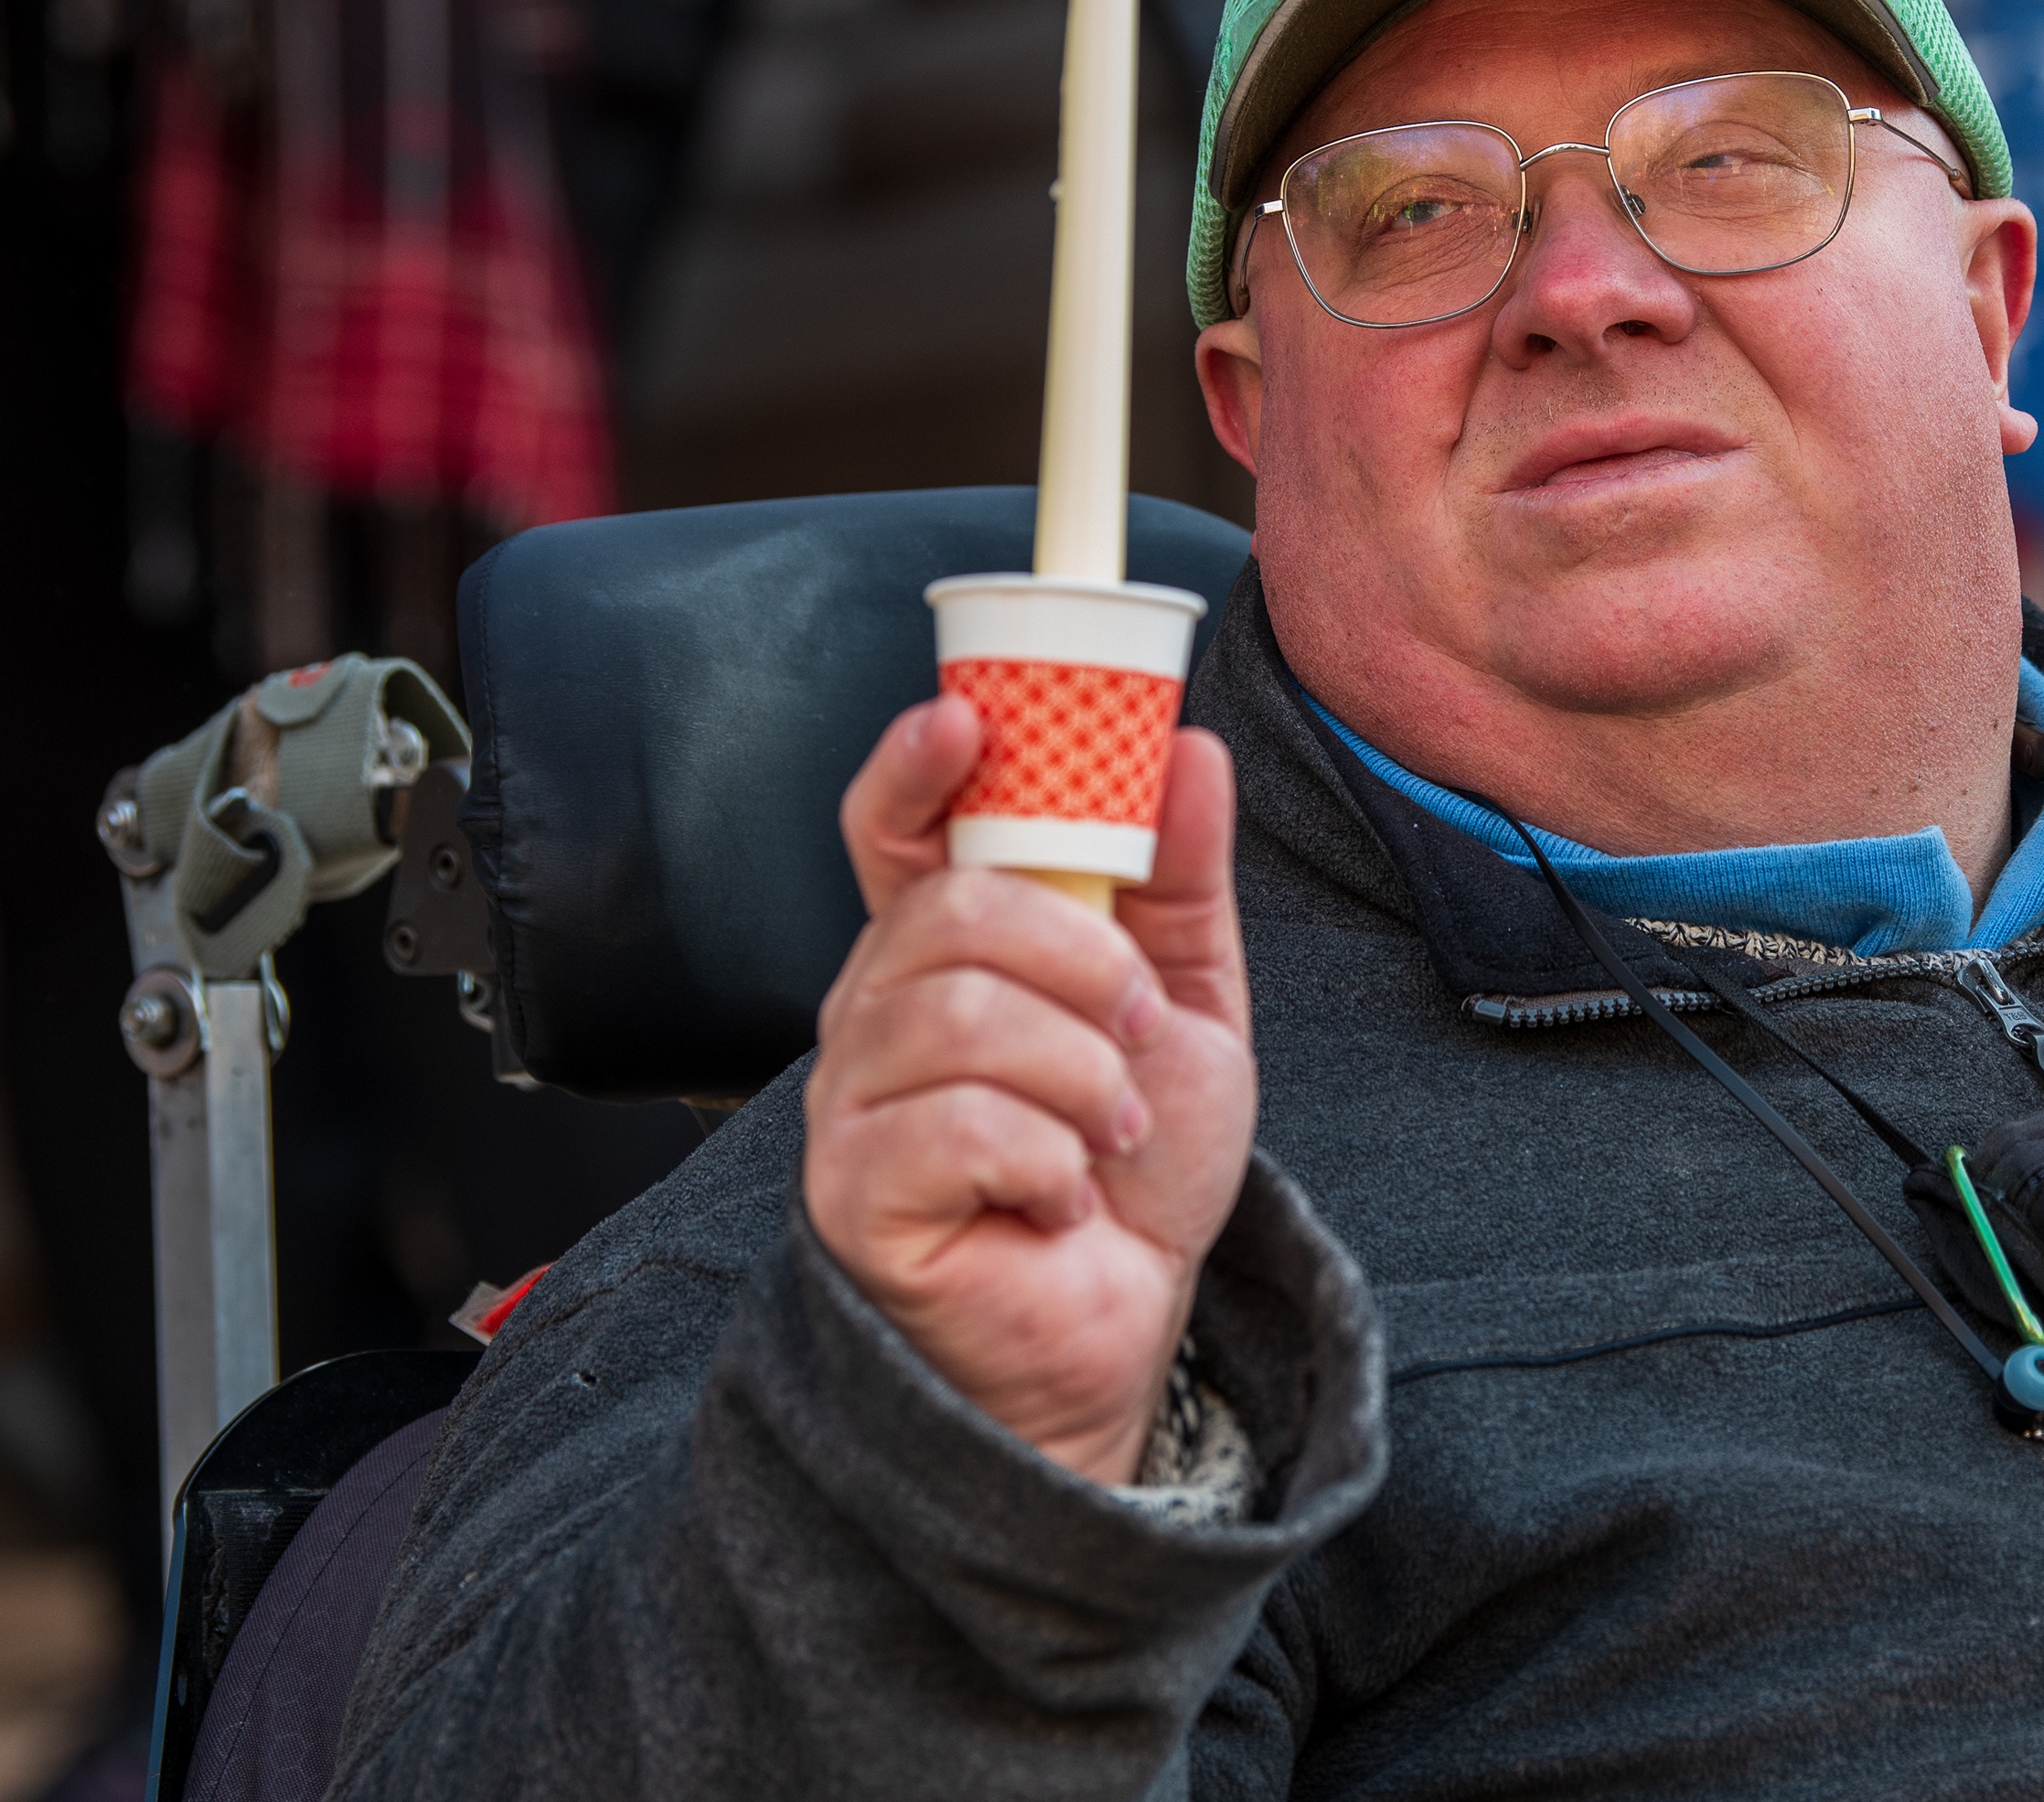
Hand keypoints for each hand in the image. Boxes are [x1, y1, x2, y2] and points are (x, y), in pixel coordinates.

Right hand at [804, 697, 1254, 1488]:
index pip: (896, 829)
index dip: (915, 767)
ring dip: (1081, 1072)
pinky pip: (954, 1127)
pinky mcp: (855, 1193)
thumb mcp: (1187, 1004)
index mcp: (950, 948)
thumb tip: (1188, 750)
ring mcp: (855, 1102)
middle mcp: (880, 1009)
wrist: (1127, 1324)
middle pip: (950, 910)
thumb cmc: (1133, 1167)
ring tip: (1111, 1129)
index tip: (966, 720)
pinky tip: (1061, 1199)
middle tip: (1135, 1022)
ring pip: (960, 1014)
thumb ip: (1180, 879)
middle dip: (1080, 957)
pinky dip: (1049, 1159)